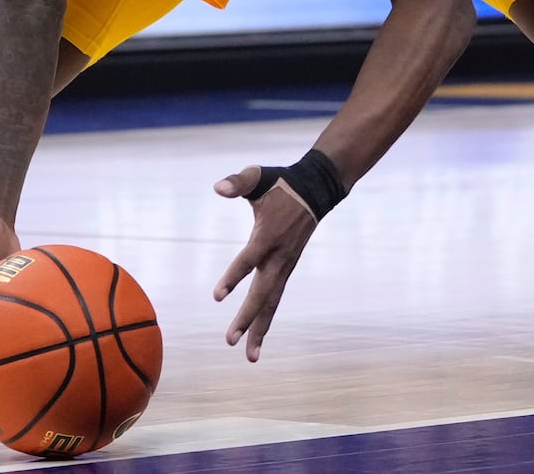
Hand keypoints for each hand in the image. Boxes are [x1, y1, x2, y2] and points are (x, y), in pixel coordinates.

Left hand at [213, 165, 319, 361]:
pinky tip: (257, 340)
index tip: (217, 297)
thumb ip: (238, 181)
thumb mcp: (258, 176)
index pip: (248, 259)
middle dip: (247, 318)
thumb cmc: (281, 183)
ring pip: (272, 303)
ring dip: (260, 329)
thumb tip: (219, 188)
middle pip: (263, 293)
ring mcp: (285, 265)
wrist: (316, 190)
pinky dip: (266, 320)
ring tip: (249, 357)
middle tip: (229, 340)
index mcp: (268, 234)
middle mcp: (279, 256)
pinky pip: (275, 299)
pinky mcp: (286, 270)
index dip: (233, 277)